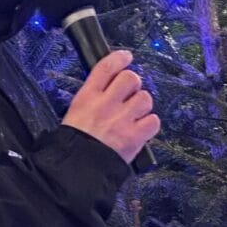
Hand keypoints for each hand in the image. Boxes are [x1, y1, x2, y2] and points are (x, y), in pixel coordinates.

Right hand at [61, 50, 160, 164]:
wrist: (76, 169)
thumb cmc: (73, 143)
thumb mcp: (74, 112)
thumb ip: (92, 97)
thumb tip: (109, 86)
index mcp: (87, 97)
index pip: (107, 67)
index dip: (120, 58)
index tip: (126, 56)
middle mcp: (106, 104)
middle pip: (130, 78)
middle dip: (133, 84)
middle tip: (129, 94)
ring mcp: (122, 120)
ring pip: (145, 98)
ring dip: (142, 105)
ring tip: (134, 114)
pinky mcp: (134, 137)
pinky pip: (153, 120)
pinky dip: (149, 124)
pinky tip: (140, 129)